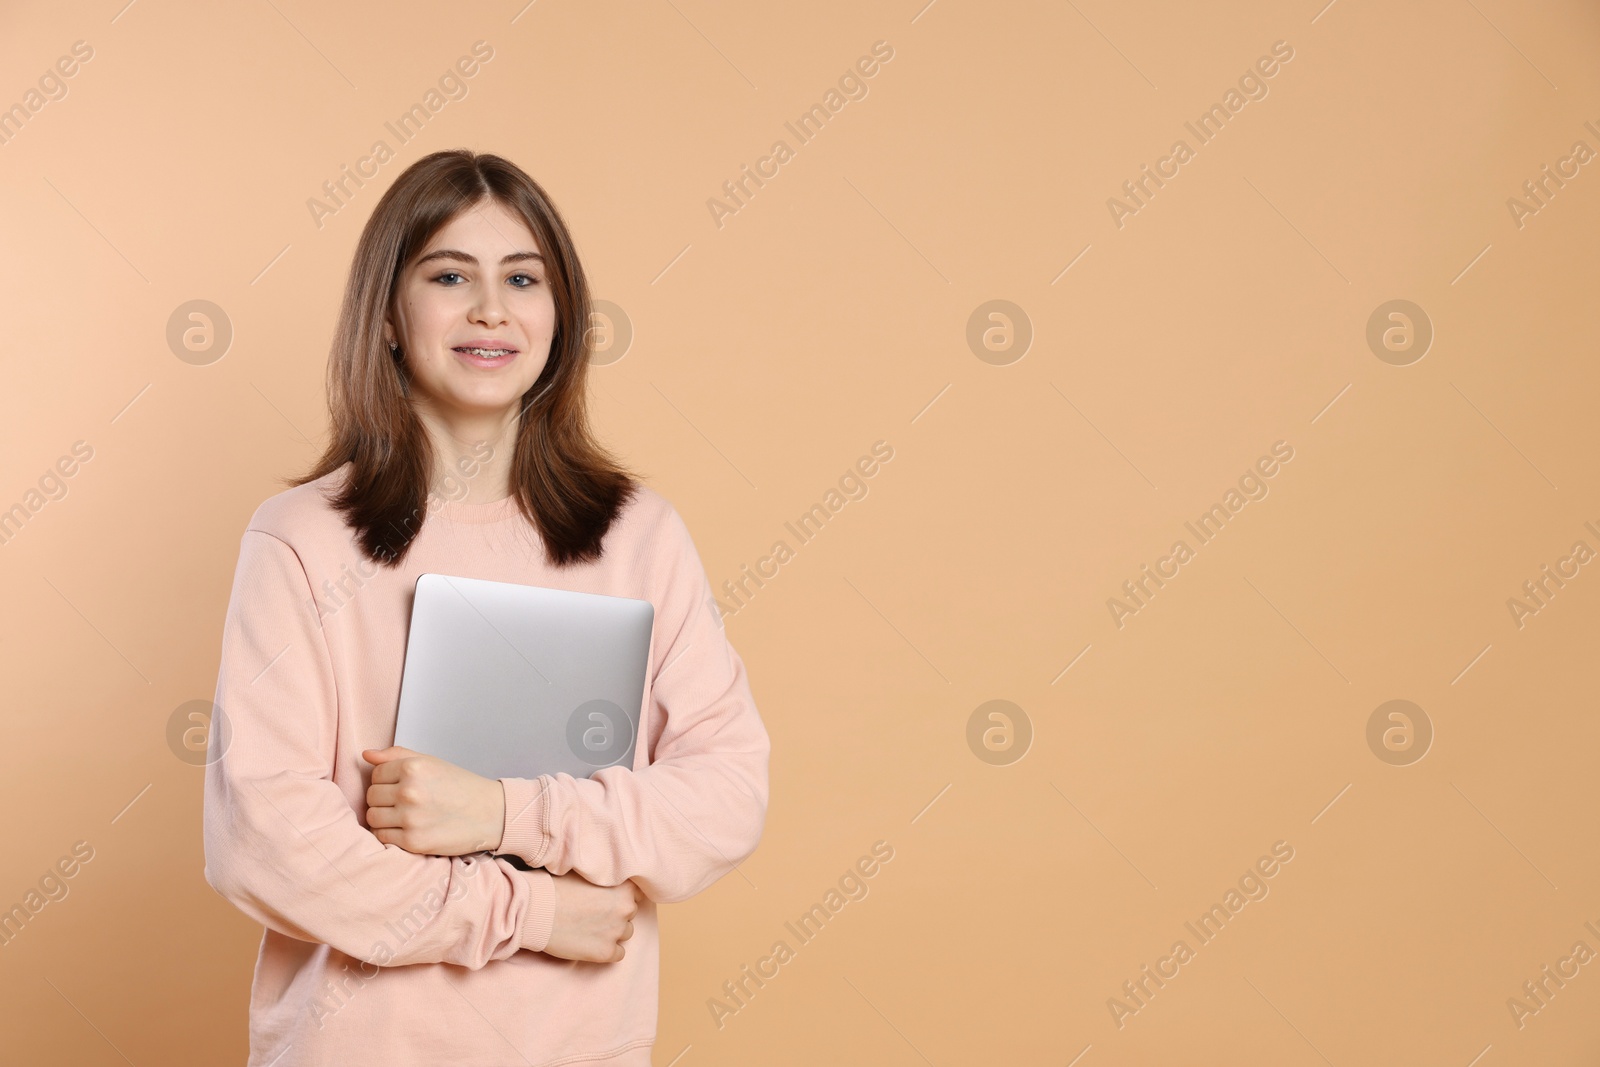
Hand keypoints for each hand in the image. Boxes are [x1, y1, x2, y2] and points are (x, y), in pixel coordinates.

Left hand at [361, 746, 504, 856]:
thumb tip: (366, 755)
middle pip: (371, 796)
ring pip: (372, 817)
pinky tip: (405, 829)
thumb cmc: (460, 787)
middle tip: (403, 802)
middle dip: (383, 799)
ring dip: (383, 817)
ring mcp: (411, 817)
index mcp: (414, 767)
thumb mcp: (432, 762)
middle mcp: (410, 791)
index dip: (385, 781)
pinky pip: (382, 837)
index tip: (400, 786)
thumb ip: (397, 755)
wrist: (491, 814)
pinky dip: (389, 834)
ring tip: (402, 816)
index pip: (375, 774)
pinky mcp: (413, 841)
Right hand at [542, 873, 640, 962]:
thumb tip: (612, 877)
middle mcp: (625, 909)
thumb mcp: (586, 874)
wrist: (537, 911)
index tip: (608, 898)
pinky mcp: (605, 952)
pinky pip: (618, 954)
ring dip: (613, 932)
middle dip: (617, 913)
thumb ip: (606, 877)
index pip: (637, 893)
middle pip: (630, 913)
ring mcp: (616, 932)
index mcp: (623, 887)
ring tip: (590, 928)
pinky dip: (607, 950)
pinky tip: (591, 942)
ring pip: (626, 933)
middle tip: (595, 913)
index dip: (622, 895)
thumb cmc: (556, 888)